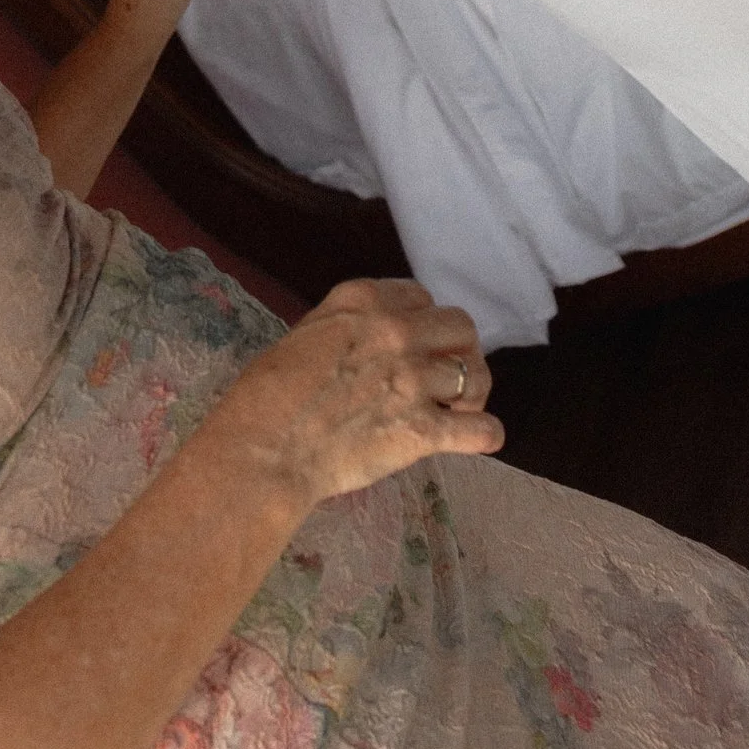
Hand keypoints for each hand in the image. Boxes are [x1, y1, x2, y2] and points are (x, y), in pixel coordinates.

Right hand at [205, 279, 498, 509]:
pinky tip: (479, 439)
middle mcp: (396, 331)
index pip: (420, 296)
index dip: (424, 322)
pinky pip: (480, 429)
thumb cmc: (264, 398)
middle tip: (445, 376)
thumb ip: (347, 331)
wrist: (263, 451)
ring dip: (472, 392)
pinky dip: (485, 435)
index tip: (418, 343)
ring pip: (475, 374)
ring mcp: (413, 379)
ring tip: (459, 410)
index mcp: (363, 301)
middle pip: (460, 326)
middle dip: (458, 349)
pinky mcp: (423, 429)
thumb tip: (366, 346)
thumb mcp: (304, 337)